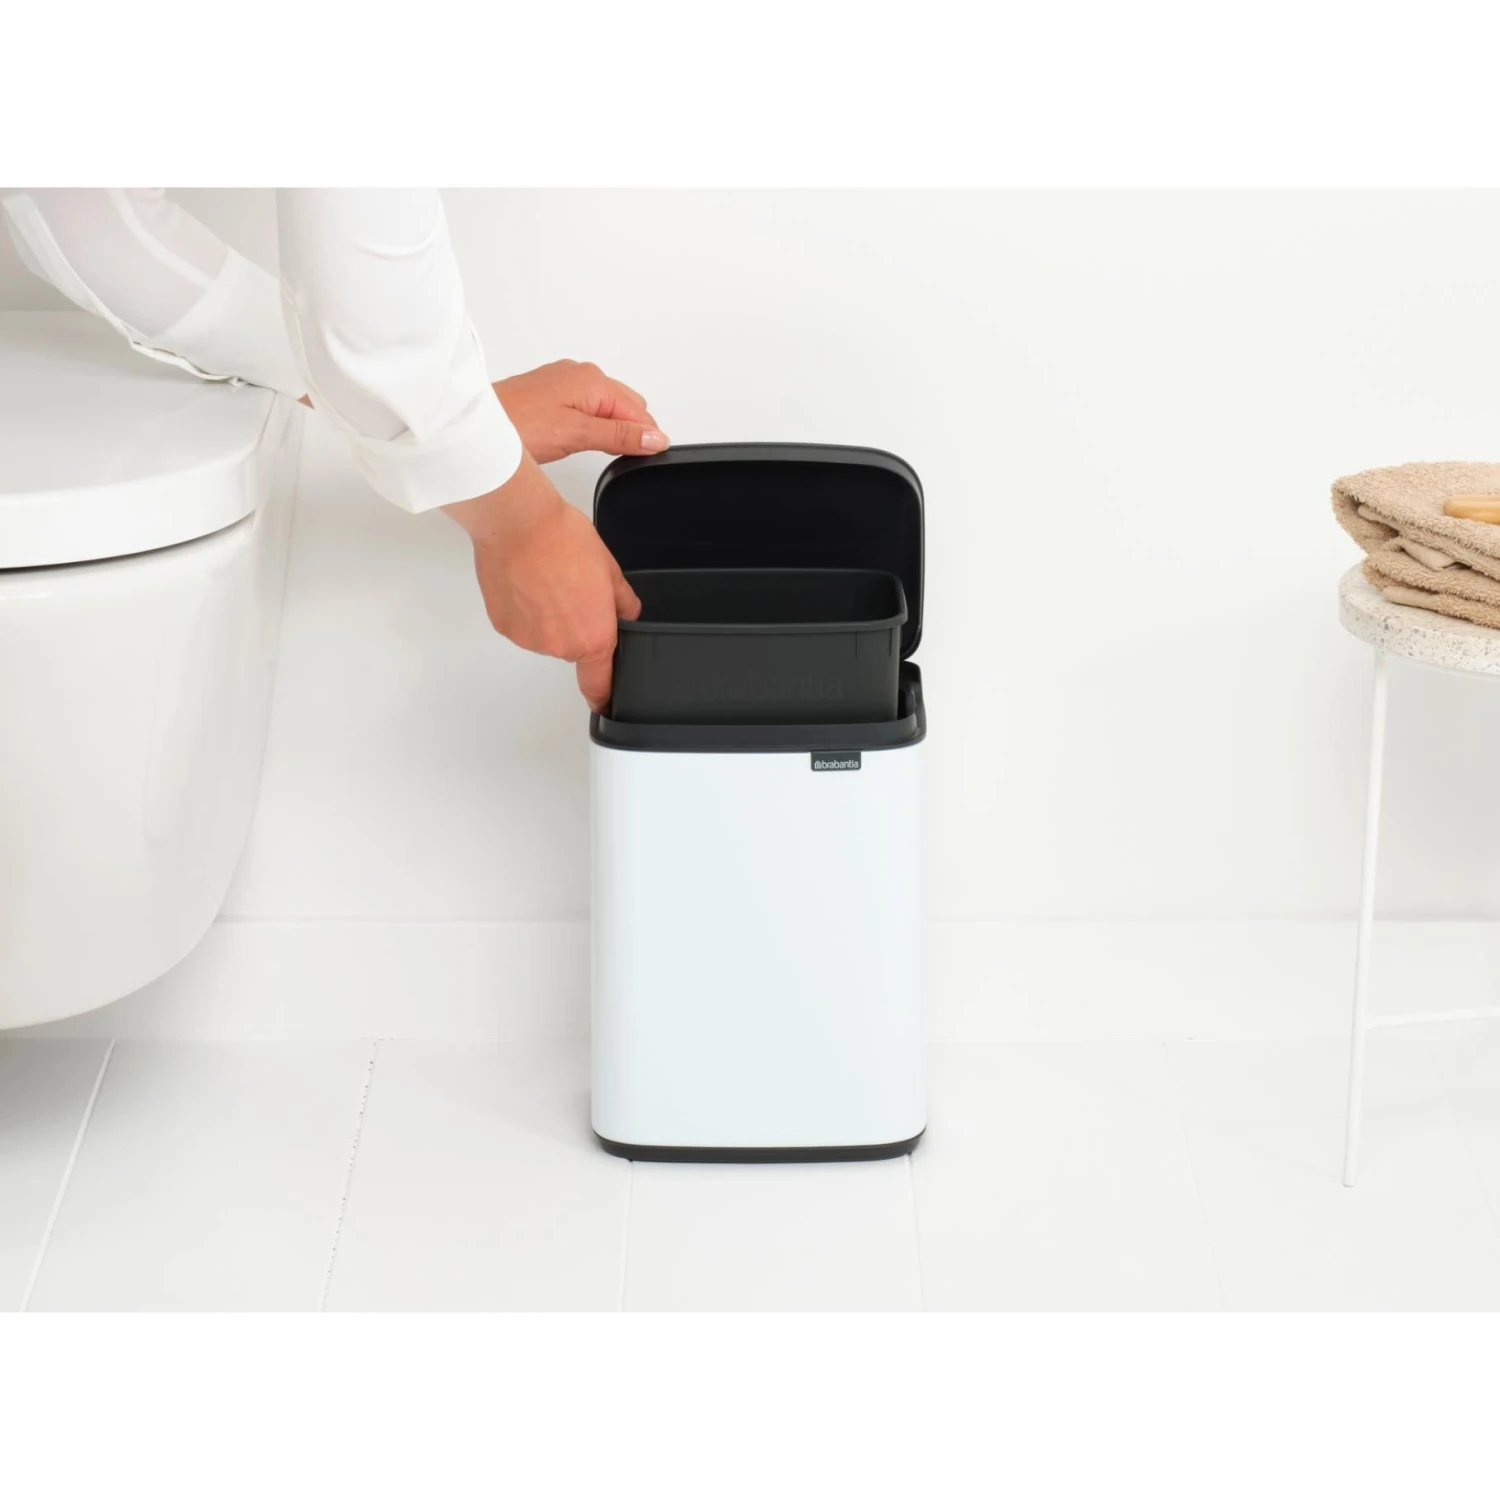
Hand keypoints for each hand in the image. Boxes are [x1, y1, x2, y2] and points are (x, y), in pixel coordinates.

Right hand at [444, 454, 640, 711]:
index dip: (602, 695)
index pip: (598, 684)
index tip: (603, 701)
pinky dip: (523, 609)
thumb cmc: (564, 540)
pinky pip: (521, 624)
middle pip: (571, 649)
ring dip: (547, 617)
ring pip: (544, 635)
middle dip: (574, 626)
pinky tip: (526, 581)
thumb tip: (627, 613)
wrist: (519, 524)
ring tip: (546, 580)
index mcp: (593, 638)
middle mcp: (560, 646)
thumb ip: (622, 601)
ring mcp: (528, 638)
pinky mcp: (504, 626)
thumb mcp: (609, 570)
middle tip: (571, 589)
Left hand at [493, 360, 668, 463]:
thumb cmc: (516, 425)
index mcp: (593, 380)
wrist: (472, 426)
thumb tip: (655, 438)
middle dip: (631, 431)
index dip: (646, 439)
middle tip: (623, 459)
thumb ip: (619, 435)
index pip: (639, 411)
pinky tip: (580, 440)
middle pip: (627, 406)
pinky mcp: (550, 394)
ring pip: (607, 407)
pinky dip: (592, 424)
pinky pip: (587, 407)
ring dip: (611, 428)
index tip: (643, 461)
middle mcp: (581, 374)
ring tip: (602, 452)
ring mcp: (564, 382)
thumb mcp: (576, 434)